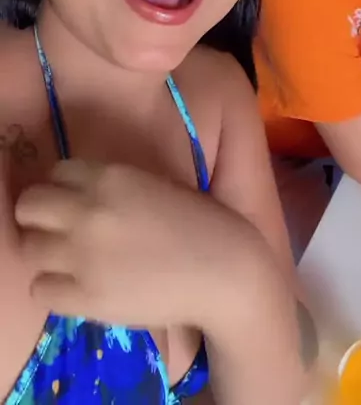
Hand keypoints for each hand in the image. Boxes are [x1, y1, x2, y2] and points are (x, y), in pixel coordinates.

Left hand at [15, 160, 248, 330]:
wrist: (224, 270)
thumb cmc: (198, 224)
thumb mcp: (152, 186)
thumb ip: (112, 186)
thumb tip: (76, 194)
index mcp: (110, 177)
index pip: (55, 173)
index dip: (63, 189)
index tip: (74, 203)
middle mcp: (89, 211)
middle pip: (28, 206)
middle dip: (40, 217)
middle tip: (59, 232)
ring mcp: (84, 255)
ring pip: (27, 248)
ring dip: (45, 253)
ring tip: (68, 263)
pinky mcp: (86, 297)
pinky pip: (40, 289)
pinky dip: (54, 289)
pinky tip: (78, 288)